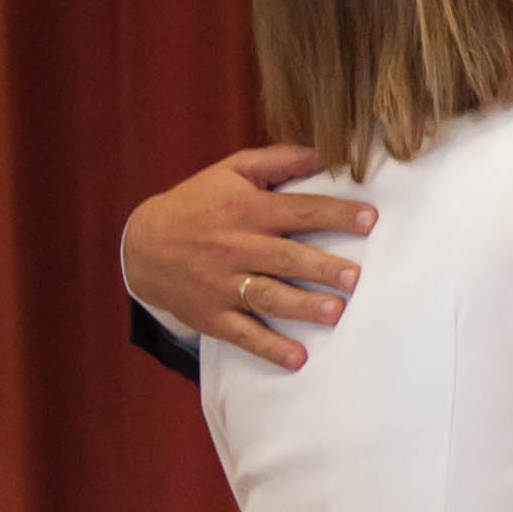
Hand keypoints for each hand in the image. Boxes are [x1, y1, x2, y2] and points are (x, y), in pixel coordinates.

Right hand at [122, 149, 374, 369]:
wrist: (142, 246)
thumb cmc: (198, 203)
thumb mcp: (232, 171)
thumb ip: (279, 160)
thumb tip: (325, 152)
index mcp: (247, 210)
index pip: (300, 211)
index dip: (336, 215)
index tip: (370, 220)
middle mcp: (237, 247)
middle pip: (287, 258)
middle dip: (323, 268)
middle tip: (356, 277)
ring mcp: (223, 284)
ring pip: (269, 296)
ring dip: (303, 306)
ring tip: (335, 312)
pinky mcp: (213, 315)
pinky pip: (244, 334)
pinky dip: (270, 348)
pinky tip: (297, 359)